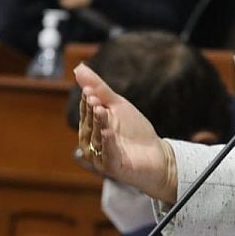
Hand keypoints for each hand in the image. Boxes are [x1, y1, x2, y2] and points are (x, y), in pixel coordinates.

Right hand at [75, 64, 177, 202]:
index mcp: (91, 126)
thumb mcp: (118, 106)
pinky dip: (108, 143)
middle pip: (90, 124)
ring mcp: (101, 156)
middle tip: (93, 98)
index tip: (89, 89)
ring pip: (97, 138)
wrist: (156, 155)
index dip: (87, 101)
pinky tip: (108, 131)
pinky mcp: (113, 167)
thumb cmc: (135, 131)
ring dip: (99, 123)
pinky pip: (108, 155)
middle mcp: (92, 142)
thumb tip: (78, 68)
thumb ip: (99, 89)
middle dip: (91, 111)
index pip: (86, 111)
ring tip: (101, 110)